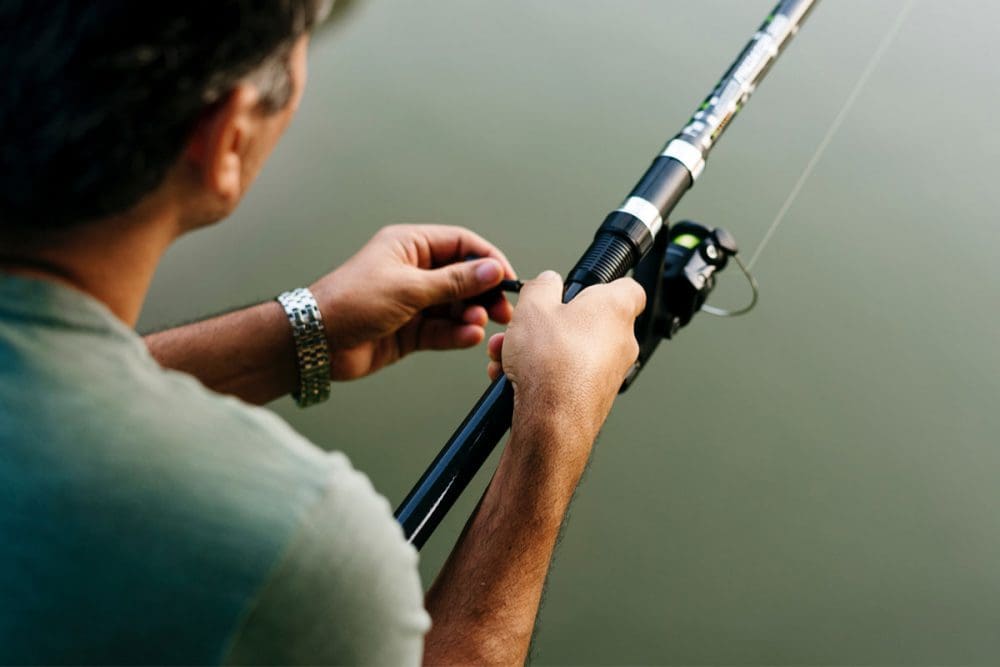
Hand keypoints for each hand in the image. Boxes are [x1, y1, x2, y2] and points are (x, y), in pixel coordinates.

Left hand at [310, 224, 515, 380]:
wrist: (316, 342)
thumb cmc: (351, 301)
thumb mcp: (409, 288)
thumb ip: (454, 281)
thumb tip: (491, 270)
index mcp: (410, 245)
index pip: (461, 244)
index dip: (487, 259)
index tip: (507, 279)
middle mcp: (414, 270)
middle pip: (462, 277)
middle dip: (483, 292)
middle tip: (501, 310)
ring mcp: (413, 302)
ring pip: (455, 306)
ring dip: (470, 315)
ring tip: (479, 324)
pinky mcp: (410, 331)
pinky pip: (442, 330)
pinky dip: (457, 333)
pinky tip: (468, 337)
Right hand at [486, 271, 644, 478]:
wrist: (553, 420)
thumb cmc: (552, 364)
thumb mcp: (533, 305)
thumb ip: (542, 285)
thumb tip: (547, 281)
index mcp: (615, 309)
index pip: (627, 287)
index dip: (602, 285)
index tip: (581, 288)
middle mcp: (620, 341)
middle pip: (585, 322)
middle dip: (549, 324)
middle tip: (526, 326)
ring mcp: (609, 372)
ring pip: (570, 351)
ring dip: (537, 350)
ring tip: (508, 355)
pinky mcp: (594, 397)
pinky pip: (566, 376)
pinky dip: (542, 374)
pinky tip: (513, 378)